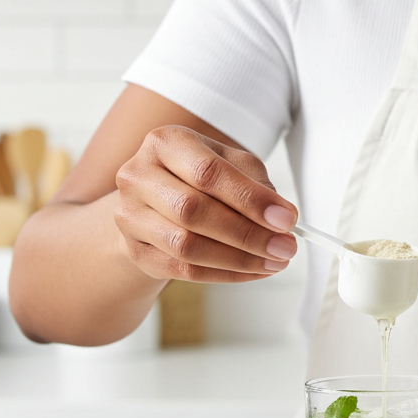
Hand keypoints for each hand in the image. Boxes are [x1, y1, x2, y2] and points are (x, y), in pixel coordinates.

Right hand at [114, 125, 297, 282]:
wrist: (155, 204)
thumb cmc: (198, 179)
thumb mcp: (231, 166)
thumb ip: (256, 185)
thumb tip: (281, 218)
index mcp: (167, 143)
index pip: (209, 172)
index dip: (251, 199)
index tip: (287, 220)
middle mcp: (139, 175)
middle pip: (193, 211)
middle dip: (248, 234)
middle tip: (285, 247)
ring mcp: (129, 215)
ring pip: (186, 246)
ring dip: (238, 259)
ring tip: (273, 263)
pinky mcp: (135, 250)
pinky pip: (183, 270)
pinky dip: (224, 275)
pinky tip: (252, 272)